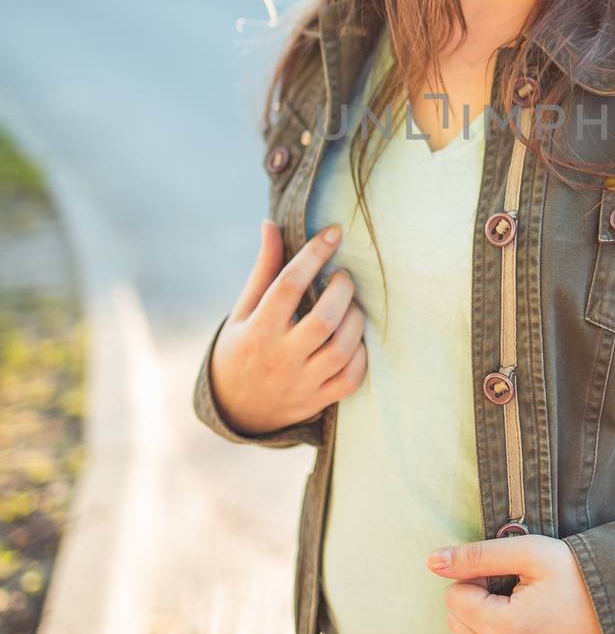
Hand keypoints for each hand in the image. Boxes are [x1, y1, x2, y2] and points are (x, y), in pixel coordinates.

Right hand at [209, 221, 367, 434]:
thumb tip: (271, 224)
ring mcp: (301, 383)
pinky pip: (351, 378)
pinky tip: (354, 337)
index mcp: (257, 330)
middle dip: (342, 289)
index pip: (288, 285)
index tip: (333, 233)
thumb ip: (264, 269)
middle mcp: (280, 358)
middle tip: (342, 277)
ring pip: (341, 349)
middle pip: (323, 319)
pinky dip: (361, 354)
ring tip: (351, 305)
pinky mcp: (318, 400)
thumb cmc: (241, 348)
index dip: (314, 254)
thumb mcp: (244, 310)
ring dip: (355, 319)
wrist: (235, 409)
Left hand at [425, 534, 609, 633]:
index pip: (455, 597)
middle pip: (456, 625)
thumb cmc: (578, 576)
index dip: (477, 579)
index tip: (508, 576)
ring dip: (477, 632)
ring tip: (512, 615)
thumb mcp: (531, 553)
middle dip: (476, 603)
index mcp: (501, 627)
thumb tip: (431, 560)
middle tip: (514, 593)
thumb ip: (477, 555)